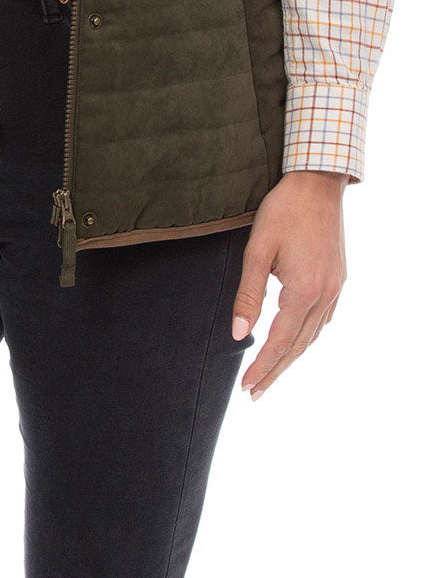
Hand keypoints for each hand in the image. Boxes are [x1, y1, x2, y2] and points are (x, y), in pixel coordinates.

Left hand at [231, 170, 348, 399]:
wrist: (318, 184)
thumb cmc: (284, 211)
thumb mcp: (257, 250)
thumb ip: (248, 294)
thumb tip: (238, 332)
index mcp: (303, 291)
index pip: (279, 341)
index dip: (262, 366)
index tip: (246, 387)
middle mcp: (324, 296)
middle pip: (297, 346)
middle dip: (275, 371)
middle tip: (254, 393)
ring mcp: (335, 289)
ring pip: (312, 335)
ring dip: (290, 357)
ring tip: (270, 374)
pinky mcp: (338, 279)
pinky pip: (322, 319)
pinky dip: (306, 336)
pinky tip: (295, 340)